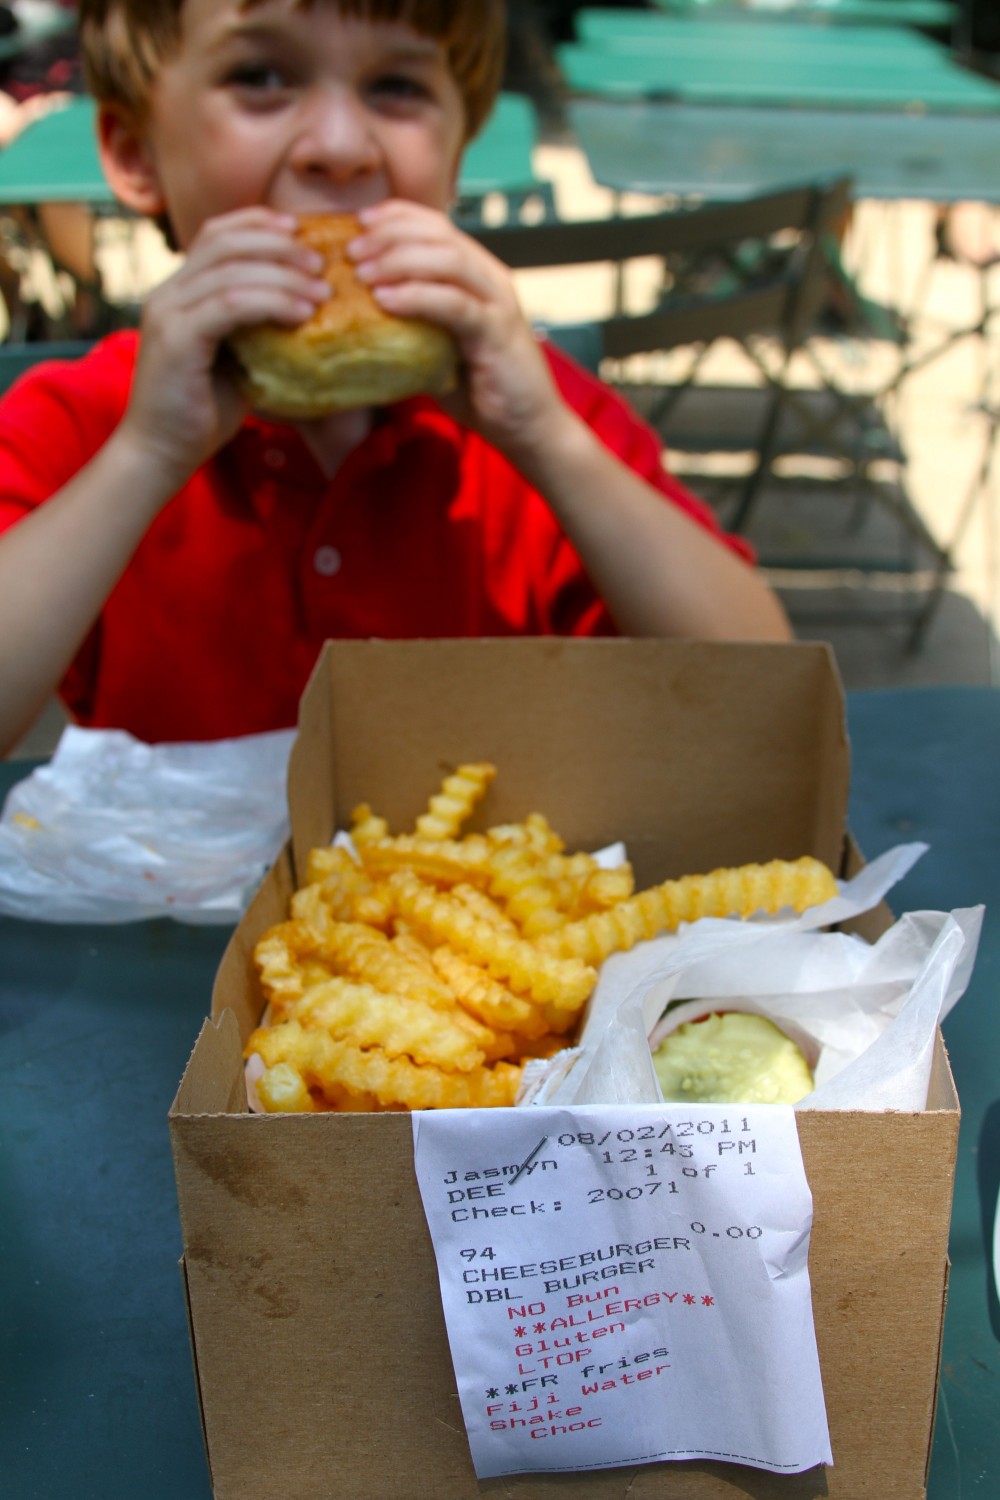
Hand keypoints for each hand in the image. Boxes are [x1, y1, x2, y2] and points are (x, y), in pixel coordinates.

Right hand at [116, 207, 329, 498]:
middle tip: (319, 263)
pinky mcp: (177, 339)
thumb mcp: (238, 361)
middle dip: (278, 245)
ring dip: (283, 275)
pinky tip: (301, 315)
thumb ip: (257, 330)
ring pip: (231, 270)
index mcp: (179, 292)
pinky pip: (229, 304)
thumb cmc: (202, 412)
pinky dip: (270, 302)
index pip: (215, 234)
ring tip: (321, 292)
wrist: (161, 453)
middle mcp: (168, 293)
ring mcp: (168, 313)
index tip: (299, 230)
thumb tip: (309, 313)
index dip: (257, 223)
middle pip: (225, 242)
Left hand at [350, 201, 568, 465]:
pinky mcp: (497, 332)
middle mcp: (490, 279)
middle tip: (352, 251)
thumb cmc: (480, 390)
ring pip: (448, 259)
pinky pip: (454, 304)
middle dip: (390, 234)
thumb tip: (360, 316)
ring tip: (363, 273)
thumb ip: (413, 323)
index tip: (358, 222)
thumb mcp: (438, 346)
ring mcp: (497, 303)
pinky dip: (417, 296)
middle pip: (439, 234)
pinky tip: (386, 299)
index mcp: (477, 274)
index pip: (437, 226)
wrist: (527, 427)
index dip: (397, 216)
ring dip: (399, 260)